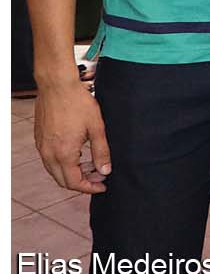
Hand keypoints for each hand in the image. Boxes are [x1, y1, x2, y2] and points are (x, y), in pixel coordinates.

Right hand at [34, 78, 111, 194]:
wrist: (57, 85)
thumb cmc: (78, 103)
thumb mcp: (97, 127)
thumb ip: (102, 151)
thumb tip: (105, 170)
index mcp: (63, 153)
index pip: (74, 182)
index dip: (89, 188)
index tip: (103, 185)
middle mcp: (48, 153)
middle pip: (62, 180)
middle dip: (82, 182)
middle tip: (99, 176)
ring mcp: (42, 147)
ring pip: (55, 171)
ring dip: (72, 173)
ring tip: (91, 165)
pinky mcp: (40, 139)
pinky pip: (50, 160)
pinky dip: (64, 163)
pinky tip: (78, 154)